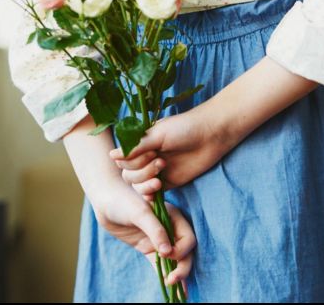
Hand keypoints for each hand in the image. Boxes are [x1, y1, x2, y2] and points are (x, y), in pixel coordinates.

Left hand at [93, 185, 195, 286]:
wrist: (106, 200)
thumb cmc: (124, 200)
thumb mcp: (140, 213)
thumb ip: (156, 231)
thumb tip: (167, 252)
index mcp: (174, 217)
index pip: (187, 238)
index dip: (180, 250)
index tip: (165, 255)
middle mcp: (170, 229)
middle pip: (184, 252)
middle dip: (182, 267)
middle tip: (172, 281)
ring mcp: (159, 240)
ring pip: (174, 260)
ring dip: (177, 275)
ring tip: (177, 294)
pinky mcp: (148, 248)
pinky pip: (160, 264)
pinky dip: (165, 275)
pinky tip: (171, 289)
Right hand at [109, 102, 236, 191]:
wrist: (212, 134)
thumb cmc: (185, 128)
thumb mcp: (158, 134)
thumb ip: (136, 147)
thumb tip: (111, 155)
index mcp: (141, 144)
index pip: (123, 160)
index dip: (132, 160)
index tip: (150, 153)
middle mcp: (146, 158)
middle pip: (128, 175)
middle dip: (141, 172)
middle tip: (161, 162)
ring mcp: (157, 171)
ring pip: (137, 185)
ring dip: (145, 183)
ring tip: (161, 176)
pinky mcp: (169, 182)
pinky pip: (152, 193)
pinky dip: (149, 195)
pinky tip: (153, 194)